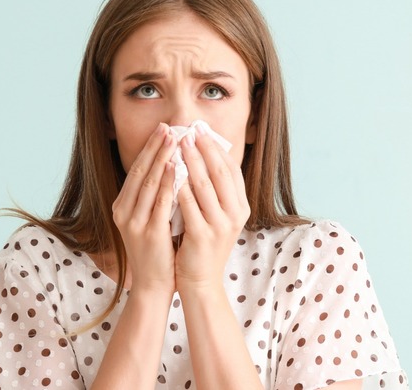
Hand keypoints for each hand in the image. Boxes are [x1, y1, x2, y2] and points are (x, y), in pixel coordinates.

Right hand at [112, 123, 177, 295]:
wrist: (153, 285)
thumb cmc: (157, 251)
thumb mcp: (150, 219)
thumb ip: (155, 196)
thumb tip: (171, 166)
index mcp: (122, 206)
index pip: (136, 170)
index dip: (149, 148)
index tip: (162, 129)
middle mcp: (124, 211)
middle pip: (140, 171)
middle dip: (155, 146)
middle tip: (168, 126)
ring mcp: (134, 222)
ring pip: (148, 182)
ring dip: (162, 157)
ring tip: (173, 138)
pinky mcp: (148, 232)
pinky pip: (159, 201)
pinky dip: (167, 182)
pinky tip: (176, 166)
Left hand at [174, 126, 249, 290]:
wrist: (200, 281)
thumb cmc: (204, 244)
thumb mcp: (217, 216)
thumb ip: (214, 190)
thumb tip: (204, 155)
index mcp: (241, 207)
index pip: (232, 169)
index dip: (217, 148)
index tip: (202, 130)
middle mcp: (235, 215)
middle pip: (220, 173)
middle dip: (204, 149)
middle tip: (190, 130)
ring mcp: (220, 226)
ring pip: (205, 186)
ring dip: (191, 161)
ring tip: (179, 144)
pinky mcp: (202, 236)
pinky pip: (190, 206)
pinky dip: (180, 186)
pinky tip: (170, 172)